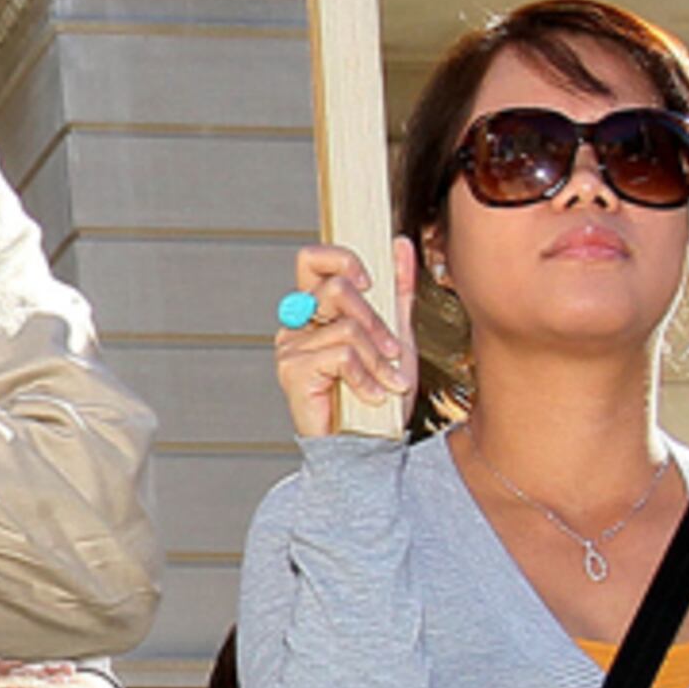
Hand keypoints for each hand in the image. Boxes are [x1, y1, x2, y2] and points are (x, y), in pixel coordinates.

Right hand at [271, 240, 414, 440]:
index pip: (311, 261)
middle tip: (392, 349)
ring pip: (347, 328)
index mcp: (314, 310)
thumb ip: (397, 291)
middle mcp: (296, 325)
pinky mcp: (292, 371)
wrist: (369, 444)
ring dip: (379, 359)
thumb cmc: (378, 394)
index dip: (342, 259)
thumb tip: (398, 244)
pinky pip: (342, 354)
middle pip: (334, 288)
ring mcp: (290, 348)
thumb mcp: (396, 336)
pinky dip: (367, 377)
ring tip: (388, 383)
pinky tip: (373, 395)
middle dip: (374, 319)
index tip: (371, 282)